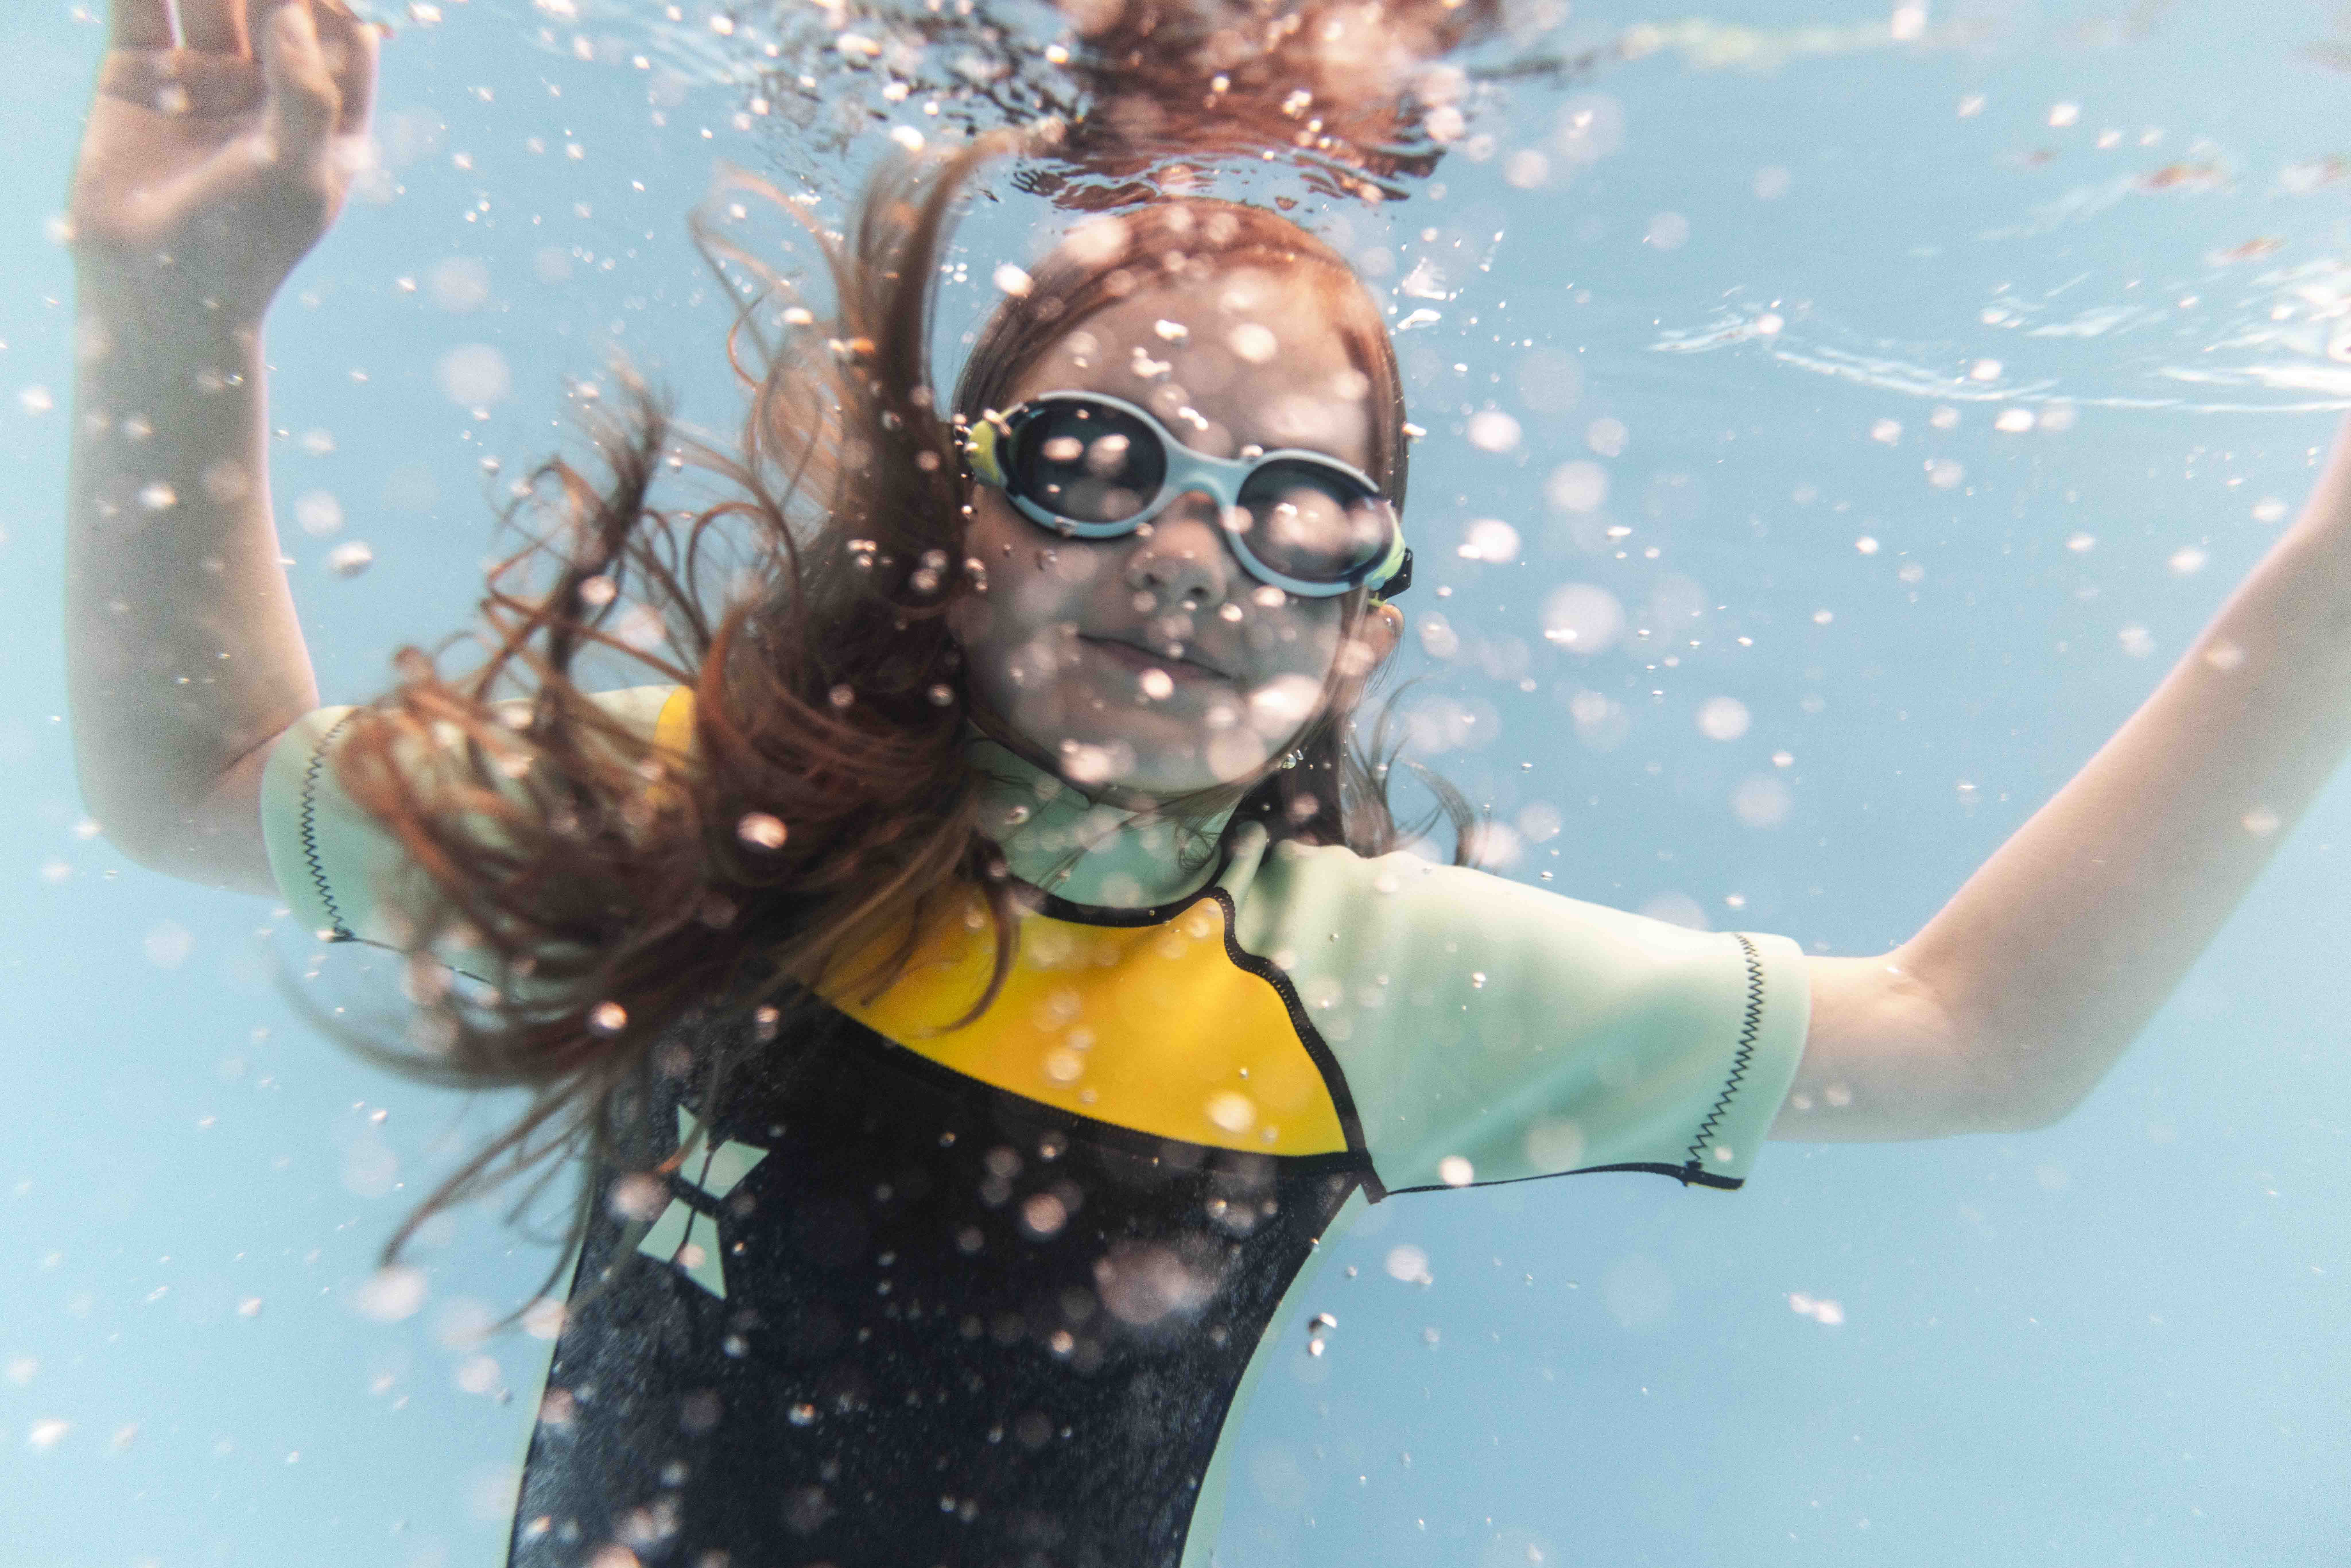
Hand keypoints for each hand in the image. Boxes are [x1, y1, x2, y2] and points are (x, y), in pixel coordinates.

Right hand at [69, 0, 379, 315]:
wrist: (155, 292)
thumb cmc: (243, 247)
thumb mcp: (295, 173)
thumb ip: (308, 93)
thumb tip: (301, 12)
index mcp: (326, 115)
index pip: (340, 34)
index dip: (328, 0)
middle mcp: (268, 88)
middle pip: (274, 4)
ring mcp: (203, 76)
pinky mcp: (140, 72)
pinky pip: (140, 5)